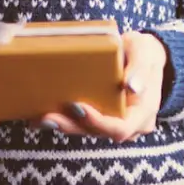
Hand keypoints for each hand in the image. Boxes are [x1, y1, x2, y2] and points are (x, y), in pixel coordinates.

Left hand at [39, 31, 166, 142]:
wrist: (145, 57)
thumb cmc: (144, 52)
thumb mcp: (145, 51)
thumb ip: (140, 68)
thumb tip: (132, 87)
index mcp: (142, 113)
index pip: (120, 128)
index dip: (98, 122)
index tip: (78, 106)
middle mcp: (128, 124)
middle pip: (97, 132)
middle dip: (70, 125)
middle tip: (47, 117)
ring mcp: (113, 122)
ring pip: (86, 129)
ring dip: (62, 124)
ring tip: (38, 118)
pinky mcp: (100, 116)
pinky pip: (81, 122)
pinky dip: (62, 119)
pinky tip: (39, 116)